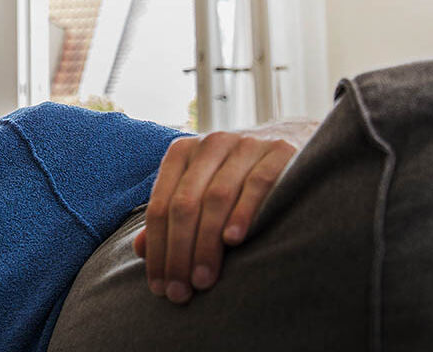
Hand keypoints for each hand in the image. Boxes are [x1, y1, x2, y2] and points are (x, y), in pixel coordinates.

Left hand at [132, 131, 295, 304]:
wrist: (292, 141)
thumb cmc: (236, 179)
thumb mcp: (199, 192)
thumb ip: (170, 218)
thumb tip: (140, 250)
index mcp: (182, 153)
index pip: (159, 206)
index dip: (157, 249)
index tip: (159, 288)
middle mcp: (209, 145)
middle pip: (184, 204)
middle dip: (179, 253)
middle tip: (181, 292)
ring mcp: (245, 145)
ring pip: (217, 197)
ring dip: (206, 243)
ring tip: (203, 279)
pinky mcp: (278, 151)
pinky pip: (257, 184)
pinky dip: (243, 213)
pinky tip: (234, 240)